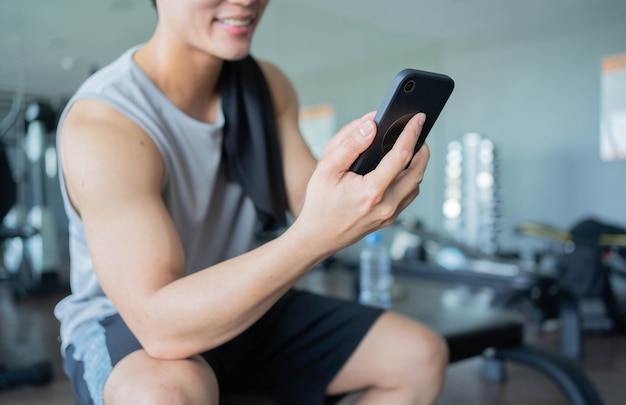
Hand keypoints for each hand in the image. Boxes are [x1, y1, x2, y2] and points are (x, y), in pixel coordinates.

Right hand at [294, 111, 429, 254]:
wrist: (317, 237)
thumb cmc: (320, 204)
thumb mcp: (326, 168)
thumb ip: (350, 144)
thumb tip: (371, 126)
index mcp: (372, 191)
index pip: (401, 156)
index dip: (411, 133)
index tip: (418, 119)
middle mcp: (386, 205)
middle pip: (418, 171)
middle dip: (421, 148)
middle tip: (417, 131)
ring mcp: (390, 215)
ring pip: (415, 185)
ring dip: (417, 165)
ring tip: (410, 147)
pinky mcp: (389, 219)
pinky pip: (407, 196)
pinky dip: (409, 179)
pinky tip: (400, 169)